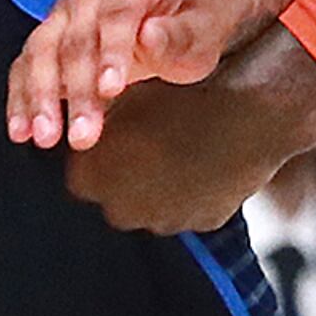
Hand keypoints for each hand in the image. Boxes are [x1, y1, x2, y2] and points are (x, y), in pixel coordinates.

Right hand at [6, 0, 275, 152]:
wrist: (186, 12)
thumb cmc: (197, 20)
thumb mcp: (204, 29)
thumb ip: (178, 35)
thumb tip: (149, 35)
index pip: (115, 13)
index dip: (110, 51)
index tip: (111, 90)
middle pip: (74, 37)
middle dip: (76, 89)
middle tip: (81, 134)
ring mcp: (67, 13)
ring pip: (42, 50)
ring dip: (40, 96)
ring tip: (45, 136)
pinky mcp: (53, 38)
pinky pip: (28, 64)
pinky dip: (22, 97)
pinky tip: (22, 129)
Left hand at [63, 42, 315, 232]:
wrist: (239, 108)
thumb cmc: (175, 93)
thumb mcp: (119, 93)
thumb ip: (92, 113)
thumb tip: (76, 111)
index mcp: (87, 178)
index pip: (81, 171)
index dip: (100, 149)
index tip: (117, 131)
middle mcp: (119, 209)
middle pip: (116, 193)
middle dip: (128, 172)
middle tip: (151, 138)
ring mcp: (161, 221)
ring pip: (155, 202)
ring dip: (162, 181)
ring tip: (182, 143)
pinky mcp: (200, 222)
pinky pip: (192, 205)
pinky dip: (195, 186)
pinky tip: (206, 155)